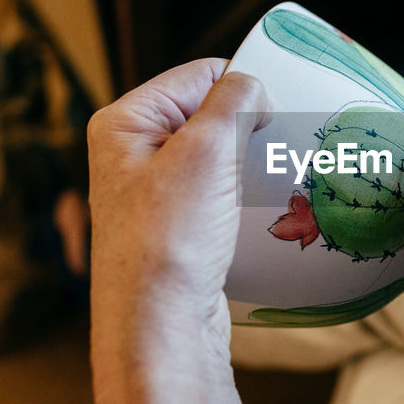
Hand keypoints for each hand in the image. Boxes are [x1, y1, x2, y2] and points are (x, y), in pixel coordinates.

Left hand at [88, 60, 285, 403]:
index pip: (197, 76)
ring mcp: (151, 195)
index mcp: (123, 122)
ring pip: (216, 157)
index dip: (242, 88)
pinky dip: (242, 195)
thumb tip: (251, 87)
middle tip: (280, 145)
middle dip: (248, 127)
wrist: (161, 327)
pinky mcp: (175, 230)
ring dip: (249, 163)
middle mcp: (129, 154)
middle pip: (207, 115)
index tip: (274, 115)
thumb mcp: (206, 150)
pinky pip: (216, 195)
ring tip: (277, 176)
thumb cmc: (171, 237)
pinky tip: (263, 208)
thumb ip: (233, 101)